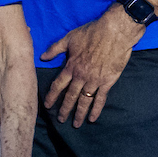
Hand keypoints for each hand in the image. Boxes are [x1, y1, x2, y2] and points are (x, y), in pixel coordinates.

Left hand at [41, 5, 145, 123]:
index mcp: (71, 66)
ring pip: (84, 101)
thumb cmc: (93, 33)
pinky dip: (96, 109)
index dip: (52, 96)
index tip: (47, 105)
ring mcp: (95, 80)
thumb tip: (43, 57)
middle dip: (64, 109)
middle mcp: (81, 76)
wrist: (115, 32)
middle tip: (60, 120)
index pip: (58, 85)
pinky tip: (93, 118)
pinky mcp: (108, 82)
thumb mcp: (70, 38)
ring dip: (79, 113)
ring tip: (76, 124)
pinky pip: (100, 99)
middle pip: (70, 96)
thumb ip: (55, 48)